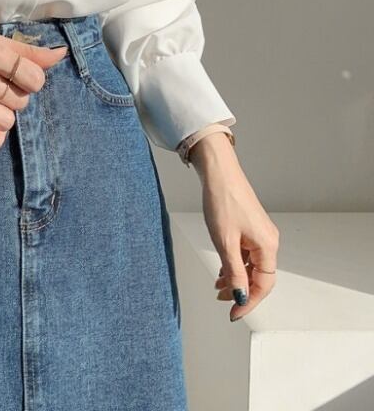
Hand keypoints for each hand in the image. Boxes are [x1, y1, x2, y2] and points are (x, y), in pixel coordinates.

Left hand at [190, 133, 279, 322]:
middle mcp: (268, 240)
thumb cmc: (223, 201)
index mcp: (268, 246)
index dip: (249, 301)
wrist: (218, 173)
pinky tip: (222, 269)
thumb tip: (240, 295)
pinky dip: (234, 263)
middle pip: (259, 276)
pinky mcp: (249, 227)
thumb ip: (234, 271)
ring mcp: (259, 233)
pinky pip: (245, 253)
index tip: (234, 312)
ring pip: (251, 265)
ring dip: (236, 277)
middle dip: (241, 290)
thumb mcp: (225, 242)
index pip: (263, 284)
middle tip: (223, 301)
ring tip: (217, 286)